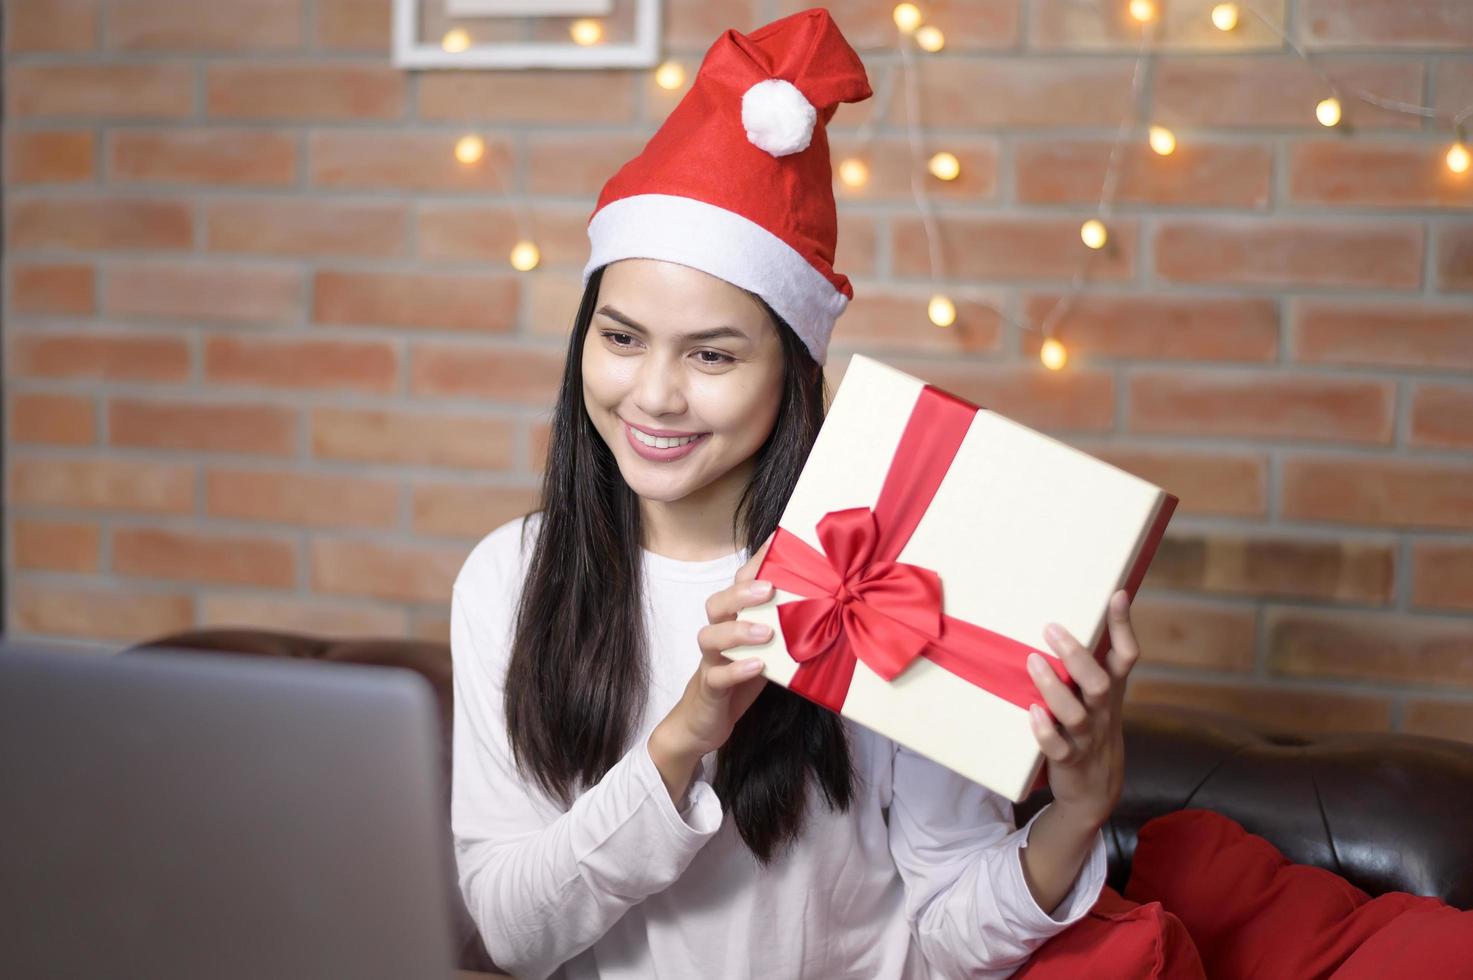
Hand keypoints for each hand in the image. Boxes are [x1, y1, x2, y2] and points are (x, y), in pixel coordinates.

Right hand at [648, 533, 775, 800]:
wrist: (705, 722)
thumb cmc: (744, 678)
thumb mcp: (770, 649)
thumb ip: (789, 628)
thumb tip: (835, 606)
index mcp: (734, 619)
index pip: (739, 582)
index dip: (756, 562)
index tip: (779, 542)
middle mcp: (719, 633)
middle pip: (717, 603)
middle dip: (741, 593)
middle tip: (768, 590)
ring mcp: (711, 660)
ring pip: (710, 636)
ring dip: (738, 631)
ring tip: (765, 632)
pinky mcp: (710, 688)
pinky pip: (717, 675)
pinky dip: (736, 669)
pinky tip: (758, 666)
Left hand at [1025, 588, 1138, 827]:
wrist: (1095, 790)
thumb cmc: (1090, 728)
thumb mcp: (1097, 697)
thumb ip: (1088, 664)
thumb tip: (1070, 618)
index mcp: (1112, 691)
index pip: (1126, 656)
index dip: (1123, 626)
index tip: (1117, 594)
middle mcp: (1102, 711)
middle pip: (1100, 682)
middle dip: (1077, 655)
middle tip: (1051, 628)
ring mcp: (1086, 737)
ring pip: (1075, 713)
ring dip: (1054, 687)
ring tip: (1032, 661)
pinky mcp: (1068, 761)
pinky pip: (1057, 747)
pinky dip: (1044, 730)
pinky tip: (1032, 711)